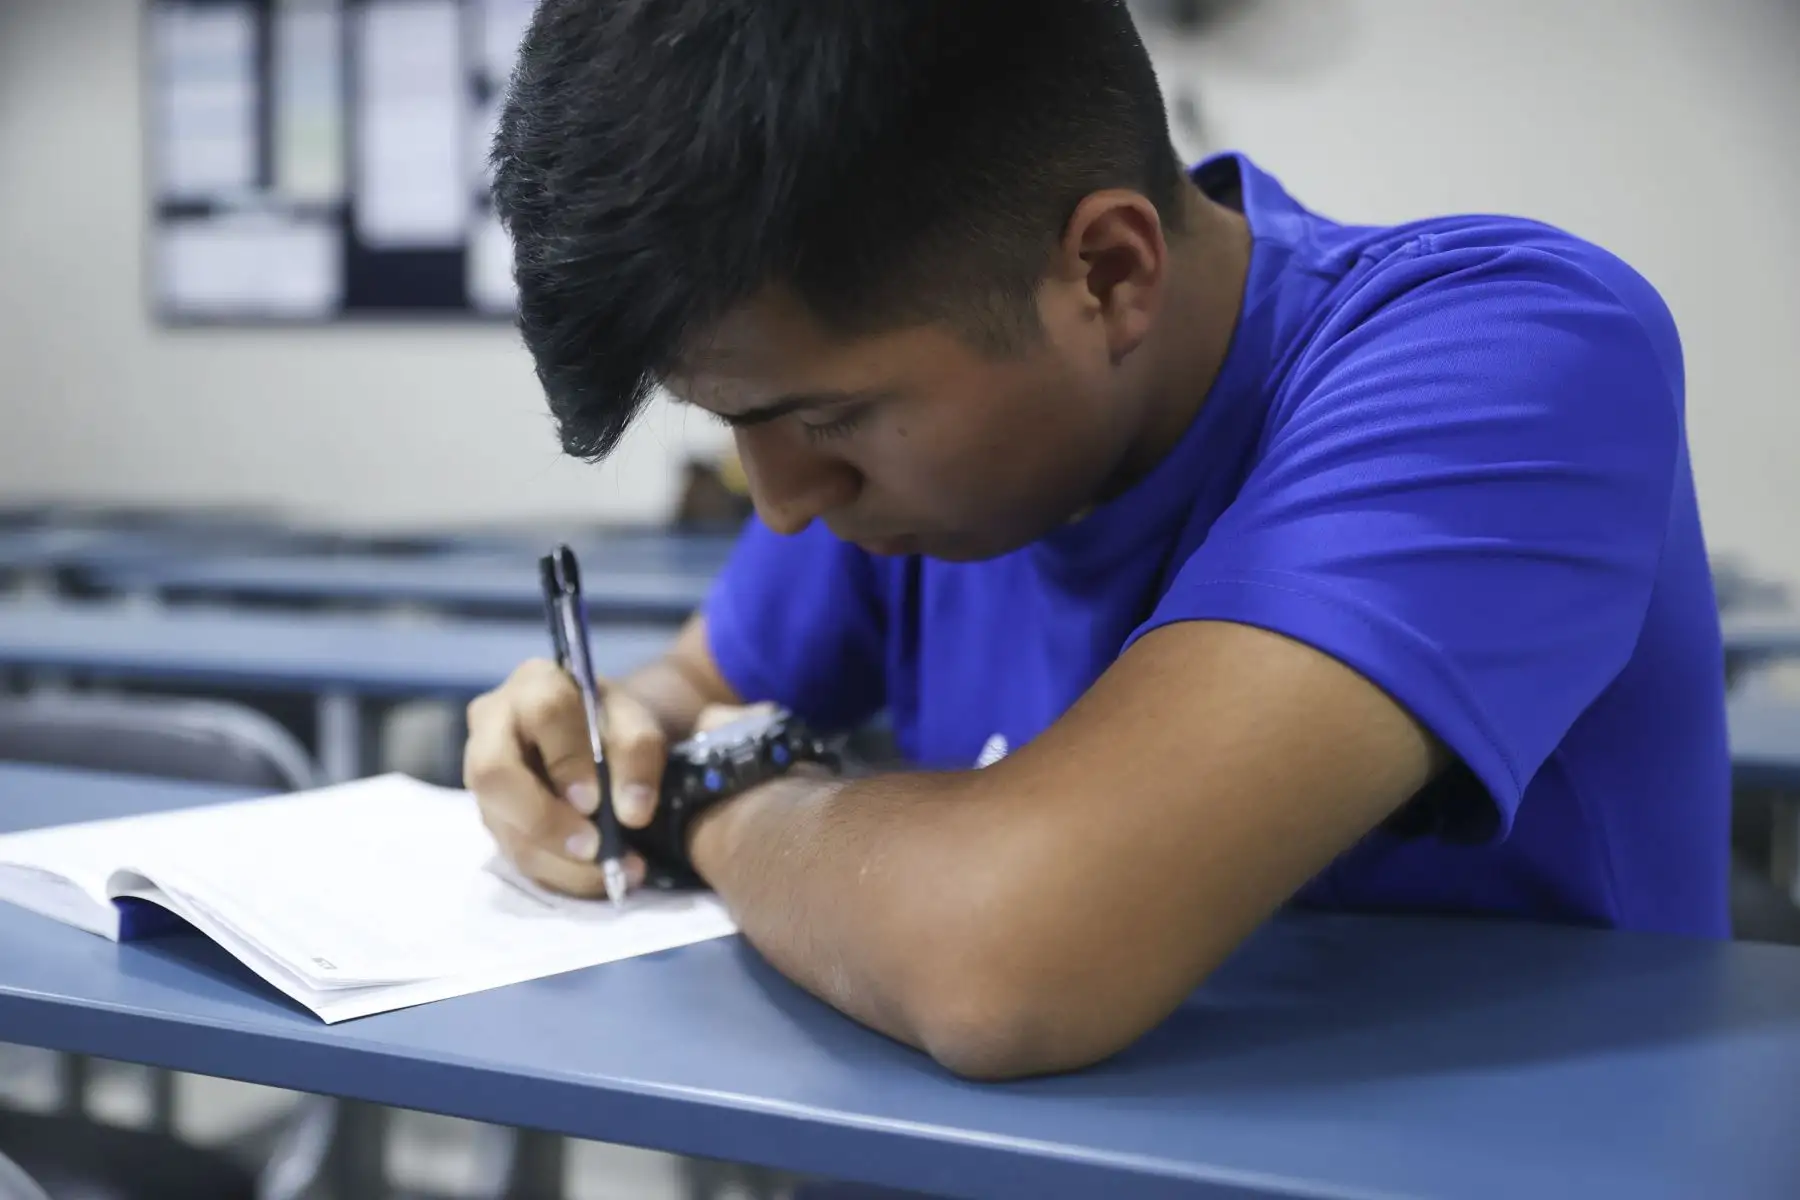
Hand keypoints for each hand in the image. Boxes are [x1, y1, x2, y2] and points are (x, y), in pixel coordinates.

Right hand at [464, 658, 669, 896]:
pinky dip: (560, 873)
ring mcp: (483, 774)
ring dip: (559, 861)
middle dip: (544, 820)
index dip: (568, 760)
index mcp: (535, 685)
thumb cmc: (611, 723)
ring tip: (614, 873)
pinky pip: (515, 852)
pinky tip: (599, 878)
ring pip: (503, 825)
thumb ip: (638, 754)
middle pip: (493, 775)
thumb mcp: (636, 723)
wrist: (597, 739)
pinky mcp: (493, 815)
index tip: (595, 802)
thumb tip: (632, 813)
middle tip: (593, 847)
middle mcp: (493, 725)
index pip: (544, 714)